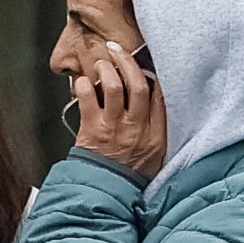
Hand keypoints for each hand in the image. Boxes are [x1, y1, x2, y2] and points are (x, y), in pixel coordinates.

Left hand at [70, 40, 165, 180]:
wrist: (107, 193)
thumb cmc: (130, 172)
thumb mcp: (156, 153)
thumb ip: (160, 127)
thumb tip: (158, 98)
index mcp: (157, 134)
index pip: (161, 96)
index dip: (153, 75)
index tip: (145, 63)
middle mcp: (137, 128)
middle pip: (139, 85)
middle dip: (128, 62)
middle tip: (118, 49)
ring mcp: (114, 128)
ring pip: (115, 87)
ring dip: (107, 69)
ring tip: (101, 62)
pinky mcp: (92, 130)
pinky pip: (89, 100)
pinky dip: (84, 86)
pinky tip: (82, 81)